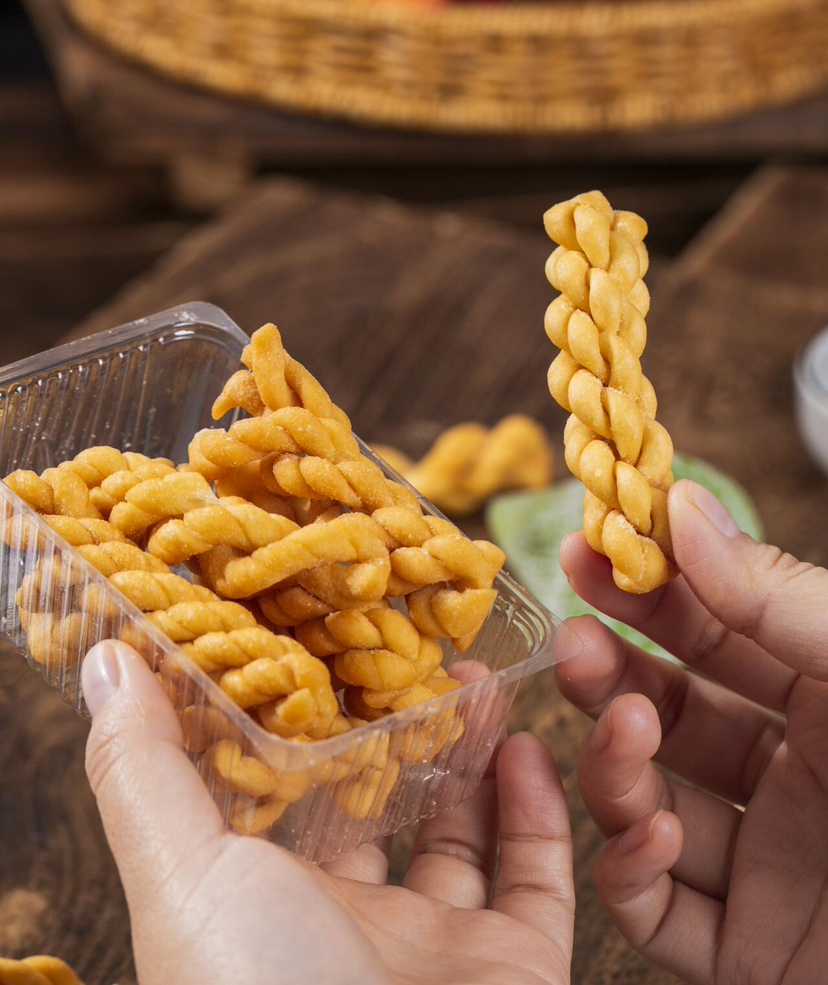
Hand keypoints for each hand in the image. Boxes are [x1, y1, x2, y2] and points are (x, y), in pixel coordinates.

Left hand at [81, 642, 574, 984]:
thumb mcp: (183, 874)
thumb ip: (146, 771)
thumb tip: (106, 665)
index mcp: (269, 908)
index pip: (295, 794)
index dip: (315, 721)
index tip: (333, 645)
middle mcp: (353, 928)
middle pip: (389, 806)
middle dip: (406, 729)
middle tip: (423, 657)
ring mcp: (439, 948)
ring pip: (468, 831)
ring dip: (475, 751)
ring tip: (478, 680)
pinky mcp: (516, 967)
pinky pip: (539, 876)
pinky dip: (539, 809)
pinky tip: (526, 745)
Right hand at [557, 477, 827, 984]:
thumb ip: (779, 599)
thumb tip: (685, 507)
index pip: (718, 632)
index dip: (651, 590)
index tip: (588, 549)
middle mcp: (793, 781)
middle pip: (669, 715)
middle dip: (611, 672)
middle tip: (572, 639)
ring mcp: (766, 868)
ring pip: (648, 807)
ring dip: (614, 764)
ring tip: (623, 727)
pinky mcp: (748, 953)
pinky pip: (659, 912)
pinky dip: (631, 872)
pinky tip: (650, 834)